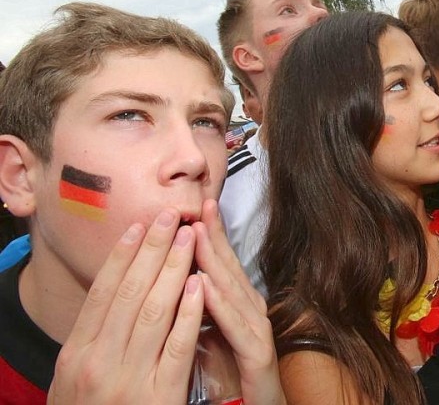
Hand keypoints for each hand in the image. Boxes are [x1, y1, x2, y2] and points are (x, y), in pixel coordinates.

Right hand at [48, 209, 203, 403]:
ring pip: (153, 311)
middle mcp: (95, 364)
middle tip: (171, 215)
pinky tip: (200, 286)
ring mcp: (126, 381)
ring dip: (175, 269)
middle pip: (129, 293)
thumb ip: (92, 339)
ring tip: (190, 237)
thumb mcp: (75, 380)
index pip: (103, 293)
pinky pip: (176, 348)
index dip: (124, 255)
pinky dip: (188, 313)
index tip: (142, 225)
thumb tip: (111, 292)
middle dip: (154, 249)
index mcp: (74, 355)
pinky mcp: (156, 398)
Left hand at [193, 200, 284, 404]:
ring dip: (214, 260)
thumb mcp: (209, 333)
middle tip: (199, 204)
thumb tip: (172, 279)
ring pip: (233, 289)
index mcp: (237, 304)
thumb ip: (196, 307)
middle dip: (213, 235)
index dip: (208, 233)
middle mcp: (251, 310)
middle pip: (229, 267)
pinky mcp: (259, 354)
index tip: (193, 206)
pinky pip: (236, 326)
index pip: (220, 262)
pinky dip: (219, 304)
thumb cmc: (231, 374)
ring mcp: (257, 330)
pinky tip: (203, 284)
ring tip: (197, 233)